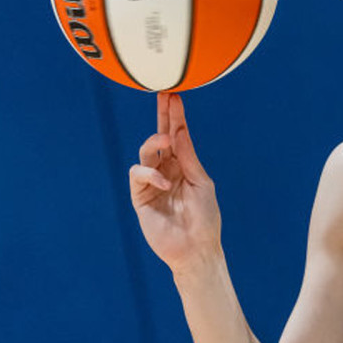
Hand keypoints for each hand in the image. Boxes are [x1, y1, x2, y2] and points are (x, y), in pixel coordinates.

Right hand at [129, 92, 222, 273]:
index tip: (174, 95)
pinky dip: (150, 173)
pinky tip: (164, 182)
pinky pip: (138, 175)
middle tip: (162, 95)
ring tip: (166, 139)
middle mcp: (167, 170)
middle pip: (159, 137)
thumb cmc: (204, 217)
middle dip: (161, 116)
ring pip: (145, 152)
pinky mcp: (140, 197)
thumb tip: (178, 130)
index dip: (175, 116)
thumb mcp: (201, 181)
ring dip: (154, 141)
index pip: (178, 136)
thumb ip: (187, 157)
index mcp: (184, 165)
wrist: (196, 248)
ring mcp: (152, 183)